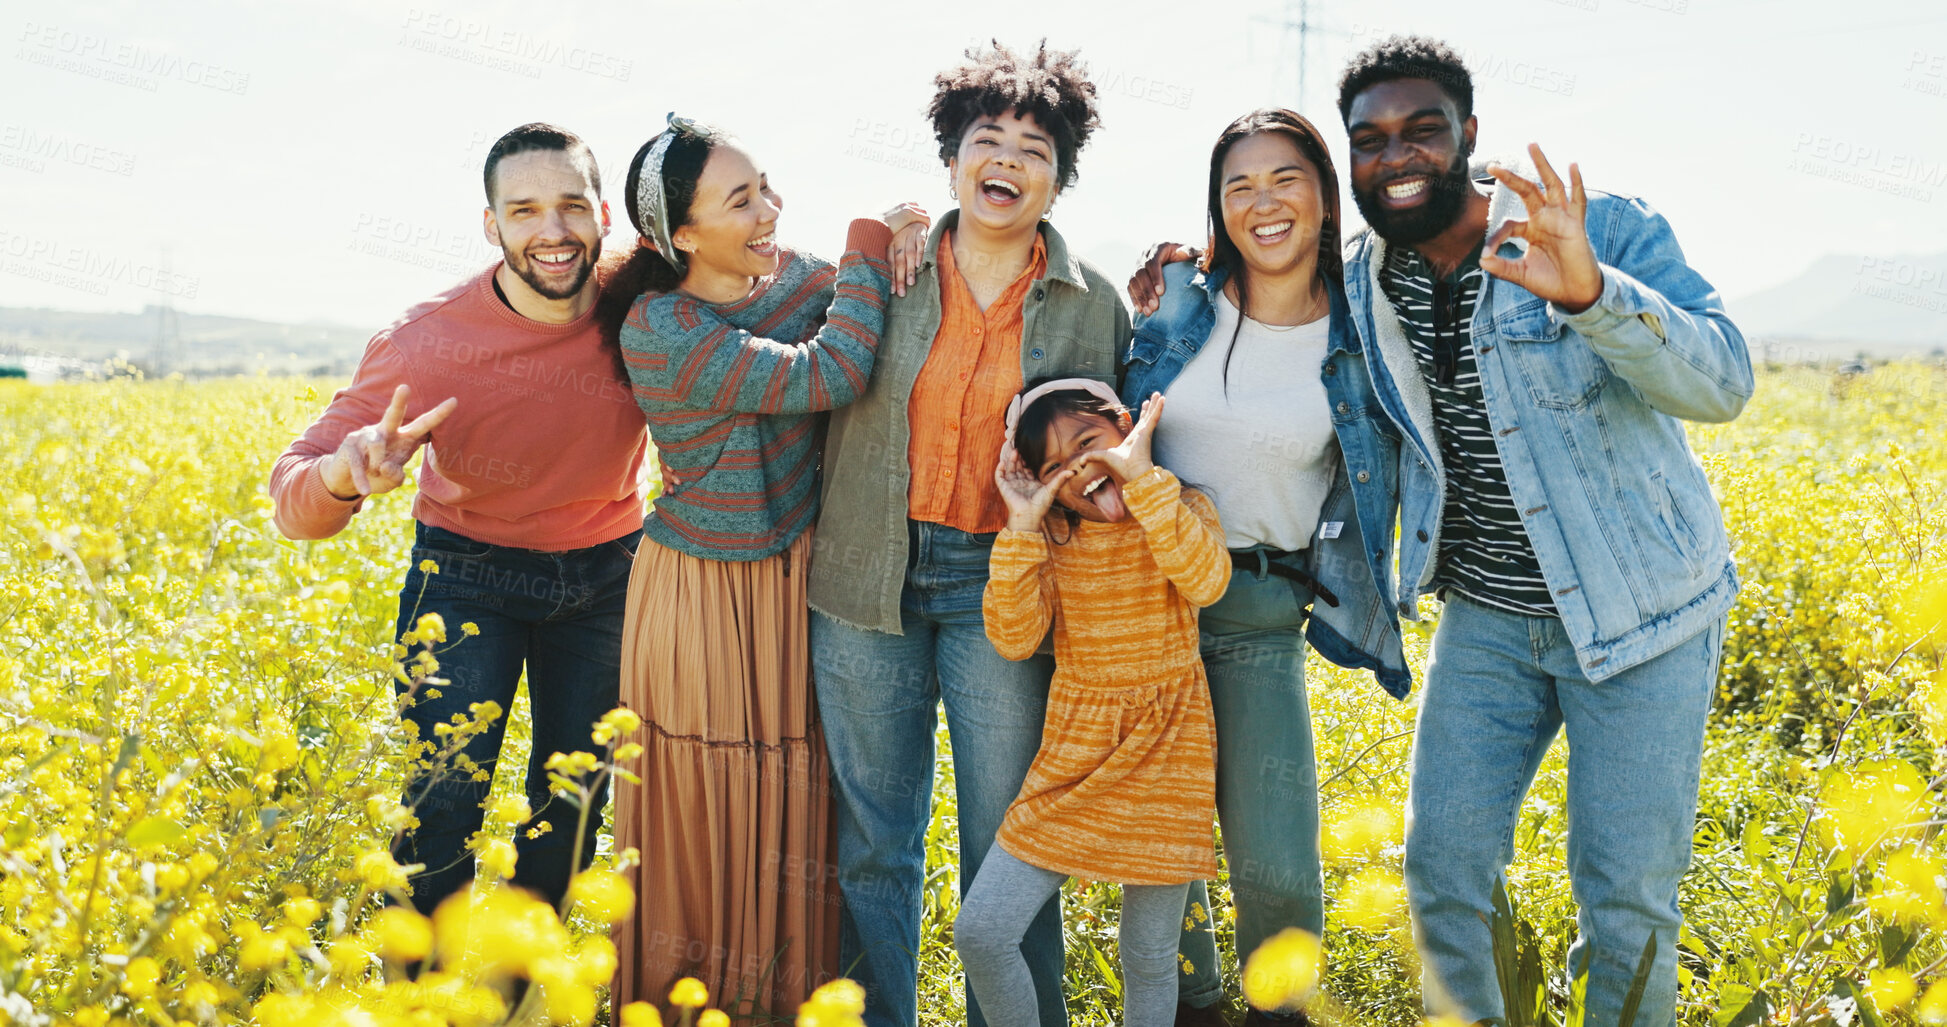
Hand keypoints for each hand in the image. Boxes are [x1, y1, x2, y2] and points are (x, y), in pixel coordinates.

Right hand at [320, 385, 457, 498]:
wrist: (347, 481)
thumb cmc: (377, 475)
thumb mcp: (392, 480)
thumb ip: (395, 476)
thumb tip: (385, 466)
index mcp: (403, 438)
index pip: (424, 426)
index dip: (438, 415)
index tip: (455, 401)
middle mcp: (386, 432)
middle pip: (394, 414)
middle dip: (399, 401)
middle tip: (405, 387)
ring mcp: (365, 436)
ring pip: (376, 444)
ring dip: (377, 465)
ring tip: (376, 472)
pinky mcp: (349, 446)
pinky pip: (358, 463)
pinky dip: (362, 479)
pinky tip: (366, 490)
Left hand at [883, 202, 930, 296]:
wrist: (915, 215)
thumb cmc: (903, 234)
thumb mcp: (894, 242)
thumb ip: (891, 258)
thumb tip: (884, 278)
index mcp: (890, 244)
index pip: (889, 263)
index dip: (890, 277)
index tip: (891, 291)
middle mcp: (898, 240)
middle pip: (898, 262)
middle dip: (899, 278)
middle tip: (901, 293)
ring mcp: (910, 235)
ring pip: (909, 254)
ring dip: (910, 269)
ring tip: (910, 283)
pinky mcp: (921, 232)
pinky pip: (920, 244)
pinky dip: (920, 254)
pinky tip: (919, 265)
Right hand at [994, 440, 1075, 531]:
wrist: (1029, 515)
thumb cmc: (1041, 505)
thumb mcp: (1052, 489)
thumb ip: (1060, 479)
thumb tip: (1073, 471)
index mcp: (1031, 484)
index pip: (1027, 469)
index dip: (1027, 461)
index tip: (1029, 452)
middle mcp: (1021, 484)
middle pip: (1018, 468)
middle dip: (1018, 458)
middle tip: (1019, 448)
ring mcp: (1012, 486)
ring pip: (1009, 470)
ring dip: (1010, 461)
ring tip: (1014, 452)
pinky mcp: (1004, 488)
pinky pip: (999, 477)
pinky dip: (999, 470)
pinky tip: (1002, 462)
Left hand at [1077, 393, 1162, 483]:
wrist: (1131, 474)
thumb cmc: (1120, 468)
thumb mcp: (1102, 457)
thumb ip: (1091, 456)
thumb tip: (1080, 462)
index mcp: (1133, 439)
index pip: (1140, 423)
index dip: (1142, 414)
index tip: (1145, 404)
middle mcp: (1141, 434)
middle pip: (1147, 417)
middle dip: (1151, 406)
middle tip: (1155, 396)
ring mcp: (1145, 433)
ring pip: (1151, 415)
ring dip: (1156, 404)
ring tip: (1160, 394)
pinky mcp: (1147, 432)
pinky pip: (1154, 418)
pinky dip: (1158, 408)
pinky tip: (1163, 400)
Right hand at [1126, 241, 1201, 315]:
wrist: (1183, 259)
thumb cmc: (1190, 257)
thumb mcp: (1194, 251)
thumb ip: (1192, 251)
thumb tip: (1181, 252)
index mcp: (1159, 246)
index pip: (1152, 263)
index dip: (1155, 278)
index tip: (1161, 293)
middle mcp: (1146, 254)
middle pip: (1141, 273)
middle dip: (1147, 291)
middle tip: (1154, 307)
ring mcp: (1139, 264)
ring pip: (1133, 281)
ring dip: (1140, 297)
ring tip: (1148, 312)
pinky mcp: (1136, 275)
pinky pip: (1131, 287)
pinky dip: (1135, 298)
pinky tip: (1140, 310)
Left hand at [1480, 143, 1604, 313]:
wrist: (1574, 293)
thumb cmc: (1549, 281)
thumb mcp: (1520, 275)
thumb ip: (1500, 267)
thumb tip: (1481, 260)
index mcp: (1529, 230)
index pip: (1507, 224)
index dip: (1495, 237)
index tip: (1489, 254)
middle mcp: (1544, 219)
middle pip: (1527, 191)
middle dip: (1511, 178)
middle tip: (1494, 164)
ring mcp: (1561, 218)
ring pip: (1551, 186)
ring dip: (1541, 166)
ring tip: (1532, 146)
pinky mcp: (1576, 224)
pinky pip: (1577, 200)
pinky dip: (1576, 183)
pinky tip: (1572, 165)